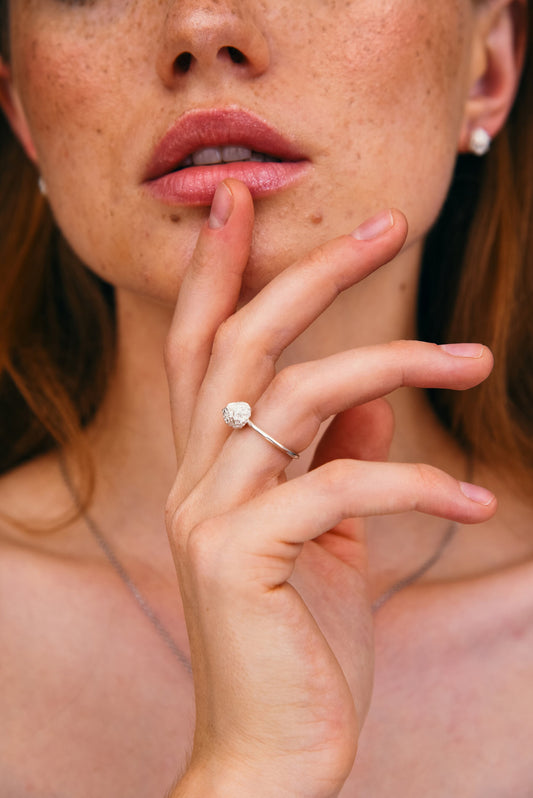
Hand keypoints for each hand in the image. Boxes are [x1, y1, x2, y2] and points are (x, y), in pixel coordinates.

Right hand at [165, 180, 495, 796]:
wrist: (272, 748)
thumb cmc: (298, 638)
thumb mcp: (325, 538)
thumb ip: (334, 461)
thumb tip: (369, 402)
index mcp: (209, 468)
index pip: (201, 345)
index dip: (216, 271)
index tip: (238, 201)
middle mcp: (195, 478)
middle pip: (242, 344)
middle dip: (308, 272)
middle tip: (383, 224)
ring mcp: (208, 514)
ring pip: (294, 394)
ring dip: (394, 363)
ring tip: (473, 360)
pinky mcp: (240, 556)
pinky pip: (340, 483)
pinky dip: (415, 480)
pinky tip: (473, 497)